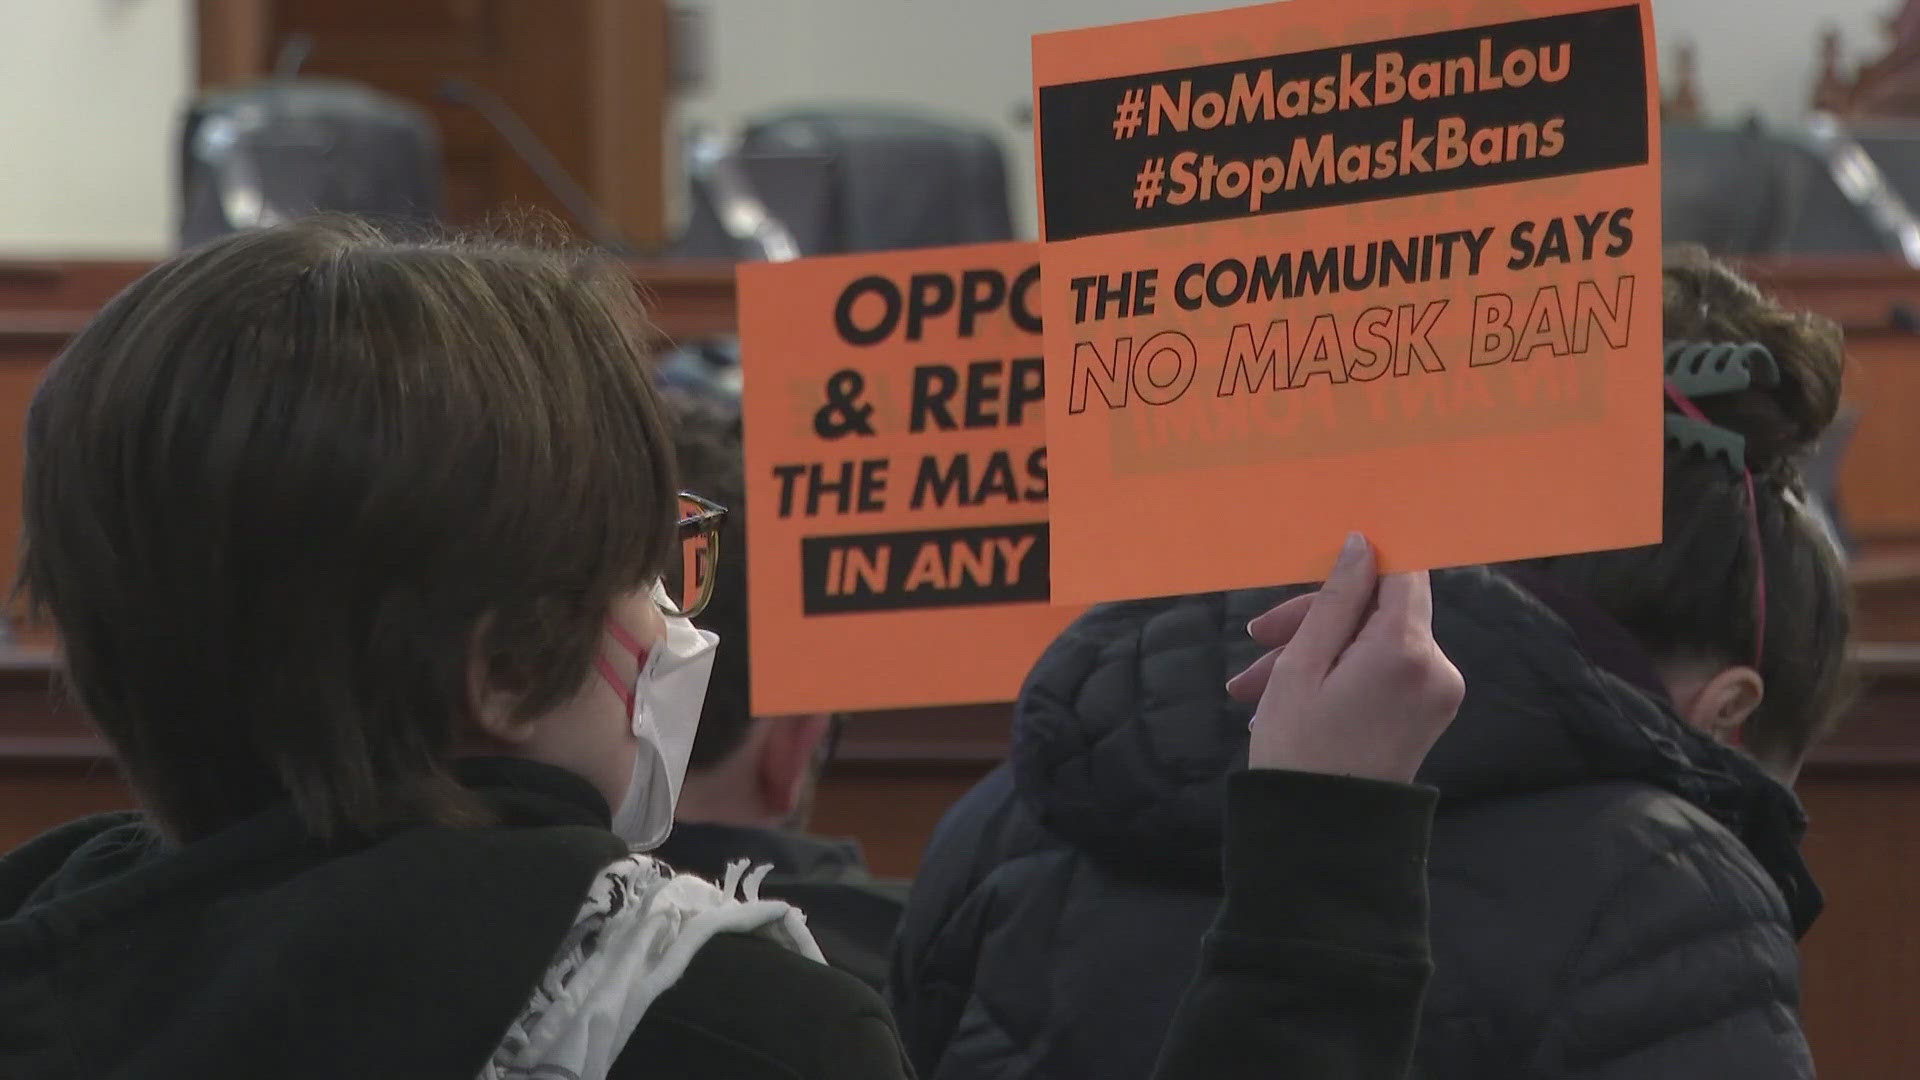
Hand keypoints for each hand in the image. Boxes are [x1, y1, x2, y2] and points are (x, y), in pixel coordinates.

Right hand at [1224, 533, 1462, 783]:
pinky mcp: (1429, 713)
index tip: (1317, 576)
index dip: (1360, 565)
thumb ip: (1336, 600)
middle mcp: (1437, 667)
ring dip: (1316, 653)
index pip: (1401, 572)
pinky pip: (1384, 672)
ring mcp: (1438, 694)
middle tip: (1258, 640)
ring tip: (1255, 688)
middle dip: (1316, 620)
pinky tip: (1286, 699)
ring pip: (1374, 642)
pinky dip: (1340, 675)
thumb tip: (1363, 544)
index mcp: (1406, 649)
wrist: (1321, 838)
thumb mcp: (1302, 665)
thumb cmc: (1299, 751)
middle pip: (1379, 609)